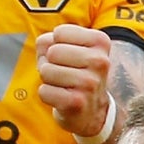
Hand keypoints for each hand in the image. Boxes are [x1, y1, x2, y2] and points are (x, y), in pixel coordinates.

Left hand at [34, 24, 114, 141]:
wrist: (93, 111)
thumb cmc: (77, 73)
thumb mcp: (72, 49)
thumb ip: (52, 40)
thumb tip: (43, 45)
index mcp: (100, 42)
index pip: (60, 32)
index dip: (55, 44)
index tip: (67, 57)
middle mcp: (99, 61)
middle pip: (52, 52)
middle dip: (50, 63)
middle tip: (63, 73)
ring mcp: (89, 83)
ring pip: (46, 70)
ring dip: (48, 79)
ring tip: (62, 85)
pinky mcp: (76, 102)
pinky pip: (44, 91)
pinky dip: (46, 95)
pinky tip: (61, 98)